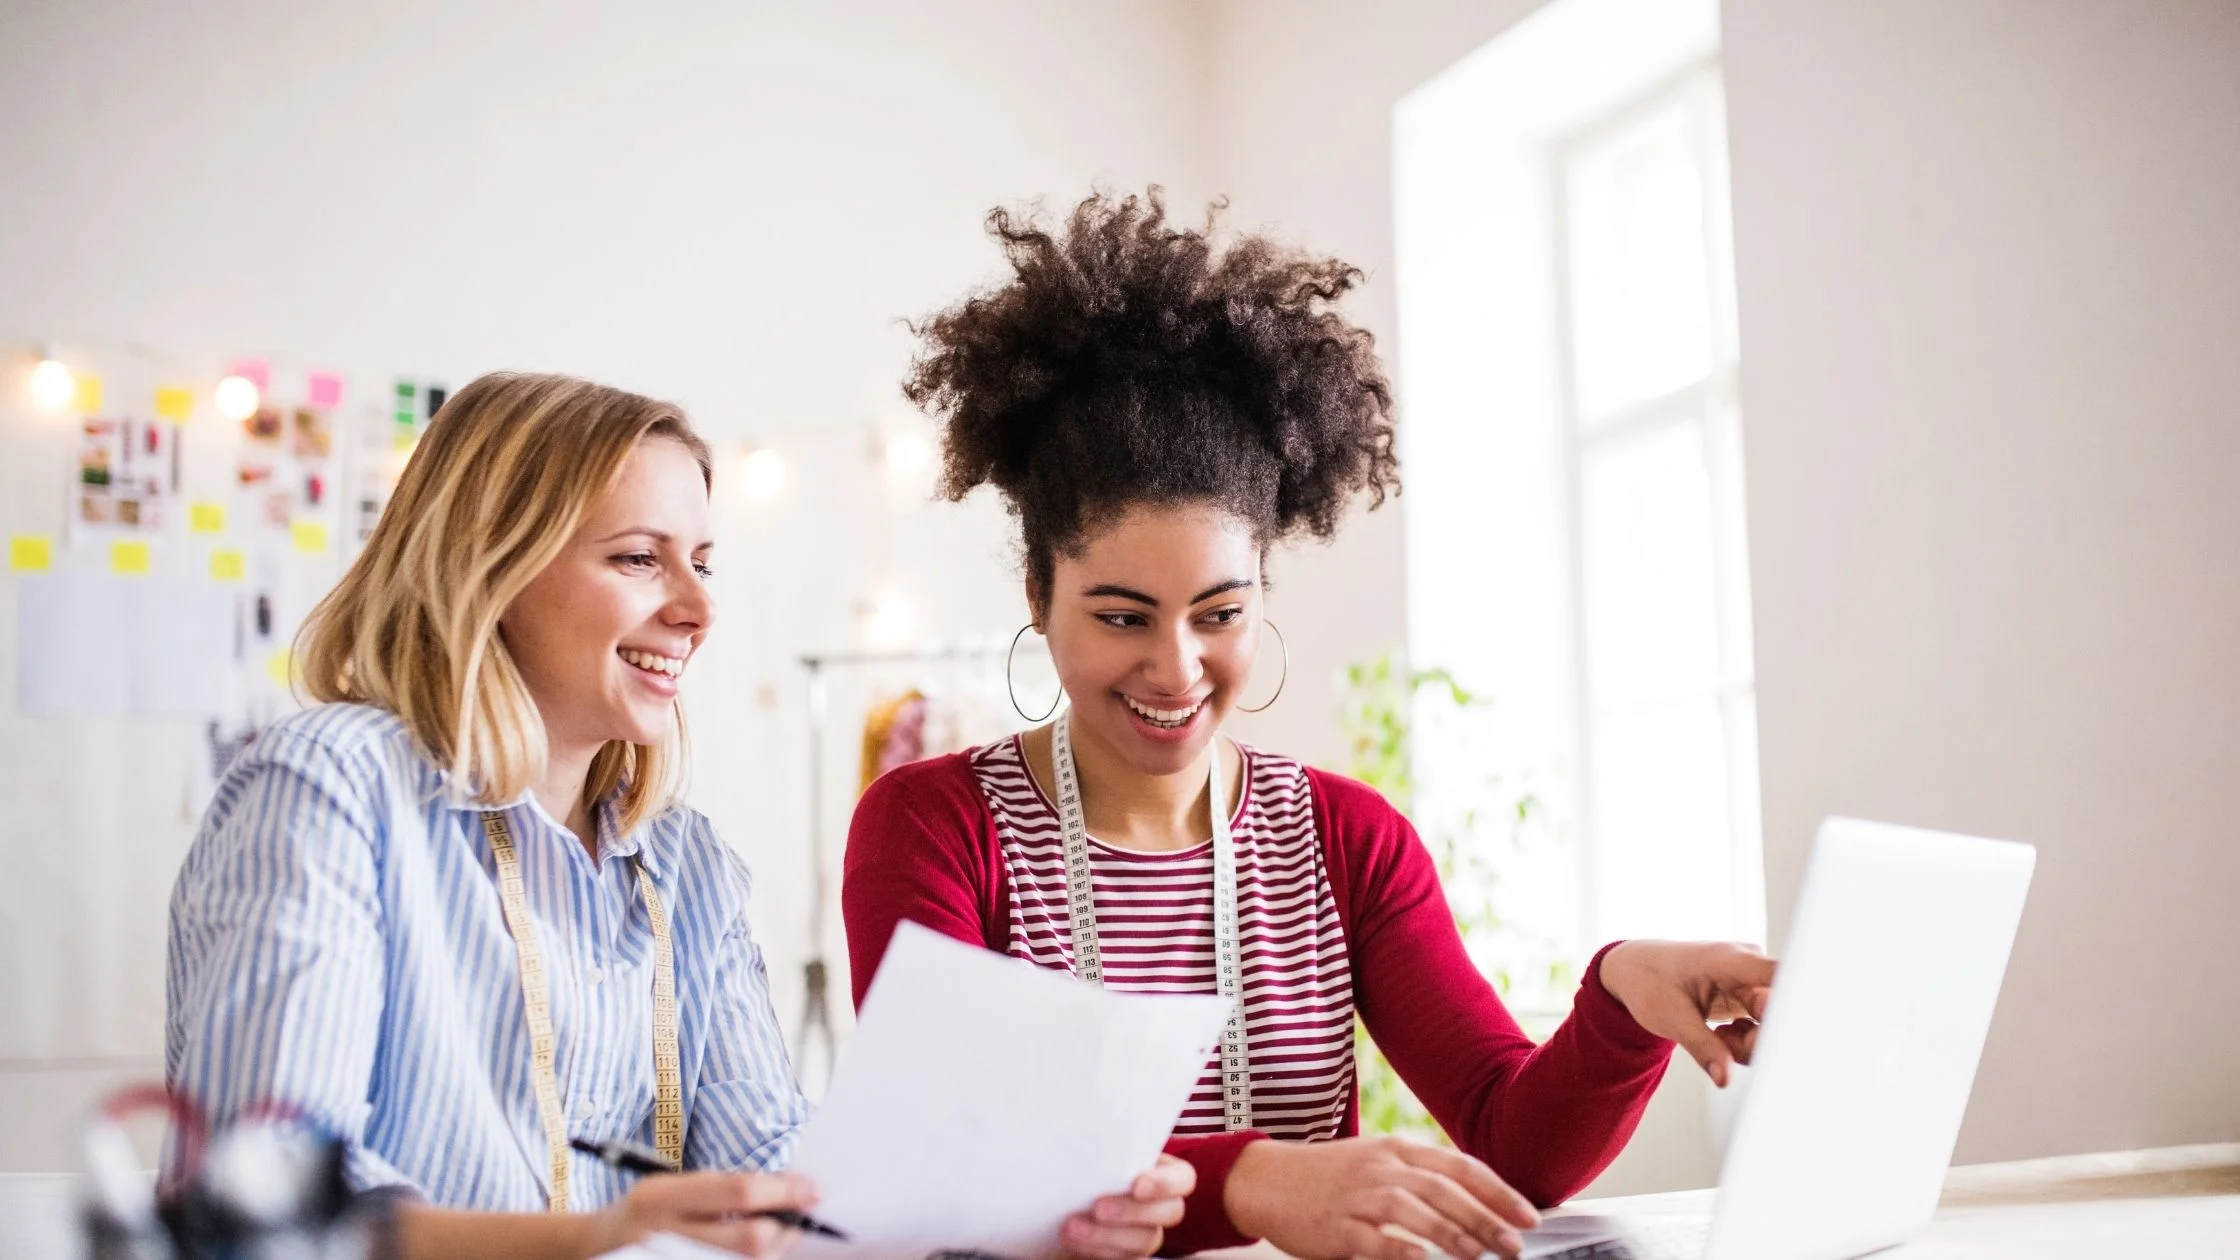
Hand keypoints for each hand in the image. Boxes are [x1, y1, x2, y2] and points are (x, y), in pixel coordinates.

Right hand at [586, 1171, 821, 1258]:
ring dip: (773, 1252)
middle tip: (804, 1219)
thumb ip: (716, 1192)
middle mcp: (661, 1234)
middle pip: (748, 1240)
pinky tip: (755, 1252)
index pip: (737, 1192)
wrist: (588, 1251)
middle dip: (785, 1230)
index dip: (783, 1192)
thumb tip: (783, 1192)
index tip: (813, 1190)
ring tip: (777, 1237)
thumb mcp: (667, 1191)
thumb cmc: (642, 1215)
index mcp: (659, 1197)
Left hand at [1060, 1153, 1193, 1259]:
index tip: (1137, 1185)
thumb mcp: (1092, 1151)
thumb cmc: (1082, 1166)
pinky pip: (1123, 1259)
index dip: (1165, 1183)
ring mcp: (1146, 1233)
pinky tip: (1073, 1241)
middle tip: (1098, 1208)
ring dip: (1106, 1236)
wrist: (1062, 1199)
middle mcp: (1160, 1204)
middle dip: (1132, 1211)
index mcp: (1161, 1171)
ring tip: (1072, 1227)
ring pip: (1145, 1241)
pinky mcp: (1126, 1254)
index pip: (1183, 1178)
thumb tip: (1088, 1127)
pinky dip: (1097, 1251)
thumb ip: (1100, 1145)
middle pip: (1170, 1213)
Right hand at [1223, 1136, 1539, 1259]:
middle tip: (1514, 1243)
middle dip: (1486, 1218)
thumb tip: (1476, 1201)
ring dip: (1451, 1233)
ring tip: (1479, 1253)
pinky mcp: (1337, 1227)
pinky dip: (1401, 1249)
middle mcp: (1382, 1168)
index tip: (1528, 1215)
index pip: (1460, 1166)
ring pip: (1414, 1211)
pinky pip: (1375, 1240)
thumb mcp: (1377, 1161)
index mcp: (1398, 1149)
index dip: (1499, 1191)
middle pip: (1444, 1190)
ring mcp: (1358, 1196)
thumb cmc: (1329, 1175)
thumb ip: (1421, 1175)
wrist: (1268, 1179)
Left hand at [1597, 939, 1775, 1087]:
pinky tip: (1721, 1036)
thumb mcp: (1670, 1018)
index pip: (1782, 977)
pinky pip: (1763, 1026)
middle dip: (1760, 1040)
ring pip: (1774, 1024)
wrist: (1636, 970)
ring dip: (1750, 1043)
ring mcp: (1753, 982)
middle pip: (1781, 1011)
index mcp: (1732, 960)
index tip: (1789, 1036)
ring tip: (1717, 1039)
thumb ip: (1703, 1048)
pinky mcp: (1750, 997)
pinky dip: (1745, 1041)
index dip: (1797, 1006)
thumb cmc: (1649, 982)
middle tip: (1725, 1044)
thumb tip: (1725, 1080)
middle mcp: (1751, 967)